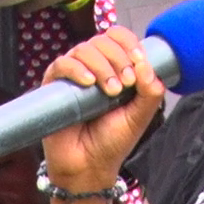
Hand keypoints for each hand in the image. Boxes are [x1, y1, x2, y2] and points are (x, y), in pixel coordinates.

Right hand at [39, 27, 164, 192]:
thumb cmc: (112, 140)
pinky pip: (61, 64)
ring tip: (110, 91)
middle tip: (125, 85)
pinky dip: (76, 69)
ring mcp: (72, 75)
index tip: (138, 62)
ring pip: (83, 49)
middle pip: (102, 40)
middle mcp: (93, 67)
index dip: (129, 43)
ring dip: (101, 66)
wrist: (89, 166)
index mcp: (114, 68)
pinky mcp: (54, 86)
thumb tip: (145, 64)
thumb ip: (150, 91)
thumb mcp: (140, 116)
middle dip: (118, 58)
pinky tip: (87, 83)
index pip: (118, 37)